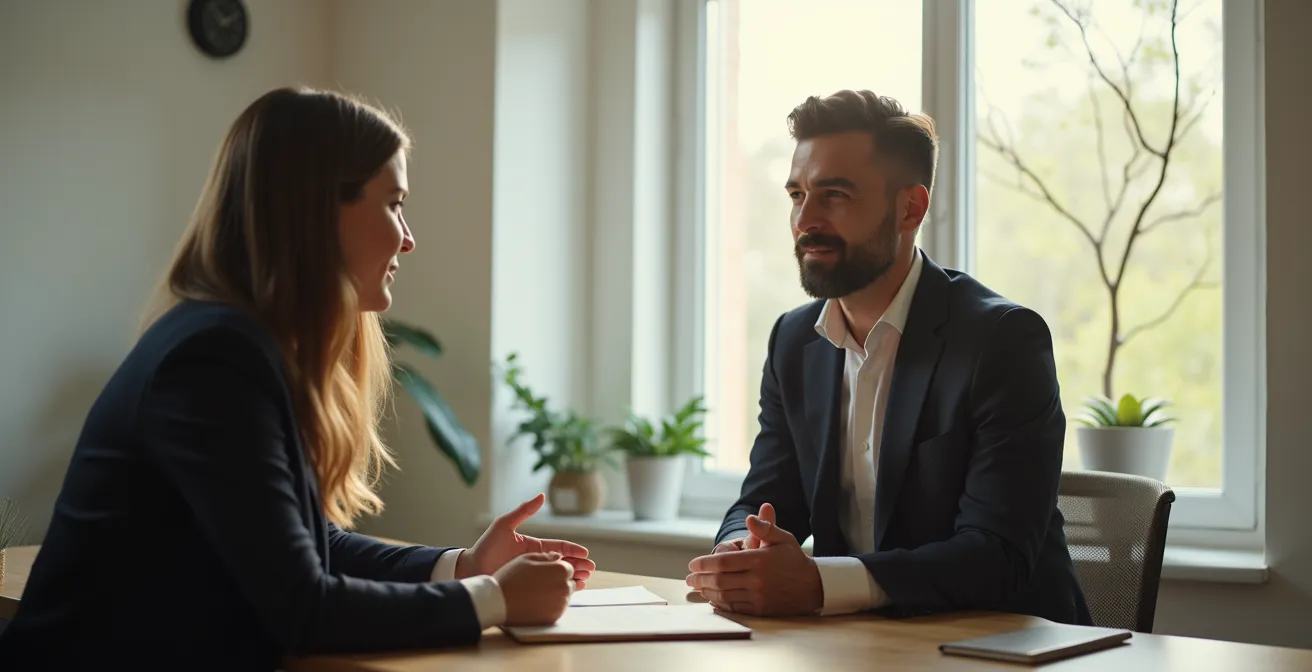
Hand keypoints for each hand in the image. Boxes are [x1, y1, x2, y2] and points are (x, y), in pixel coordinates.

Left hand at [458, 493, 595, 588]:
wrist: (470, 570)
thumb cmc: (485, 547)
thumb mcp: (504, 525)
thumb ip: (523, 511)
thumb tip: (541, 496)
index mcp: (533, 547)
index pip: (558, 548)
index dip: (573, 550)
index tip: (585, 554)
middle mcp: (535, 561)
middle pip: (562, 563)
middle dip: (578, 565)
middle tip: (590, 569)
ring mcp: (532, 576)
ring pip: (557, 576)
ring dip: (572, 578)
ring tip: (584, 580)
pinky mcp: (528, 589)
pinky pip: (547, 589)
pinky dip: (560, 590)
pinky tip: (569, 592)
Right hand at [494, 552, 574, 625]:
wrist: (498, 603)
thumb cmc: (511, 578)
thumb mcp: (527, 558)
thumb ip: (546, 556)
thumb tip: (558, 557)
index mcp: (560, 570)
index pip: (569, 567)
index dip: (558, 567)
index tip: (548, 569)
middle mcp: (565, 588)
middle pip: (569, 582)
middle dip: (560, 580)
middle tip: (543, 581)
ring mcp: (561, 604)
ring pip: (565, 596)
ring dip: (556, 592)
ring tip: (538, 592)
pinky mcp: (554, 618)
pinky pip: (558, 608)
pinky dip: (551, 605)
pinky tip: (537, 602)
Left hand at [686, 511, 822, 616]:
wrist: (812, 586)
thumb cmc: (793, 559)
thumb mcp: (782, 538)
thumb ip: (765, 527)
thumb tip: (749, 518)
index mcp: (759, 560)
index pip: (723, 562)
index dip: (704, 563)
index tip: (692, 564)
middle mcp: (757, 580)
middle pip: (719, 580)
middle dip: (700, 579)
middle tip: (689, 579)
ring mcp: (758, 597)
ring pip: (724, 595)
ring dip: (707, 592)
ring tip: (698, 587)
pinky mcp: (760, 610)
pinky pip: (734, 607)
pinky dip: (719, 603)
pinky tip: (712, 598)